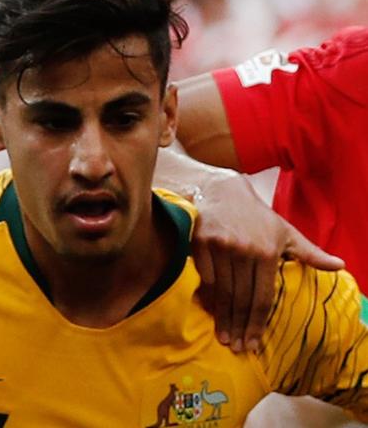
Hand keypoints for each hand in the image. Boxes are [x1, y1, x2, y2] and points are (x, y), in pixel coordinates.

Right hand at [191, 172, 344, 352]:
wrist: (222, 191)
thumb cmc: (257, 216)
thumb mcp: (285, 232)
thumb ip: (309, 252)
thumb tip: (339, 265)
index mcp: (267, 251)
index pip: (262, 297)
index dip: (257, 324)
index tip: (253, 343)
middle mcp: (244, 250)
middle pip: (241, 298)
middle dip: (239, 326)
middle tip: (237, 347)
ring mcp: (220, 247)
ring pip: (222, 291)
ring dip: (222, 317)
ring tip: (223, 337)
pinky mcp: (200, 243)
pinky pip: (205, 278)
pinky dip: (207, 298)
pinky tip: (210, 312)